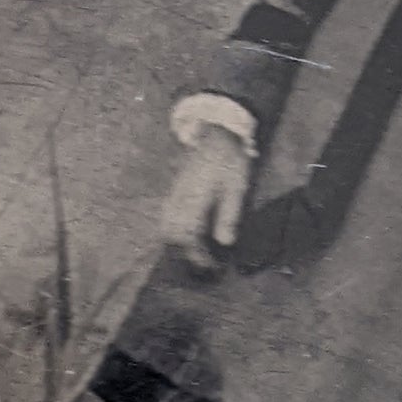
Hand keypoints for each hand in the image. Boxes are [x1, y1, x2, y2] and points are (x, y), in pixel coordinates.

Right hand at [159, 126, 252, 265]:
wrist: (217, 134)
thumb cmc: (230, 161)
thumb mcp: (236, 188)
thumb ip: (229, 215)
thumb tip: (224, 242)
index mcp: (193, 199)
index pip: (187, 236)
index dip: (197, 255)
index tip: (210, 267)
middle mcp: (178, 199)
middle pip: (170, 234)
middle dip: (184, 252)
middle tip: (203, 262)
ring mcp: (173, 194)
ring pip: (165, 225)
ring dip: (177, 242)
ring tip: (196, 252)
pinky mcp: (174, 190)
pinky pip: (166, 215)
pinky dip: (174, 229)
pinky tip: (188, 234)